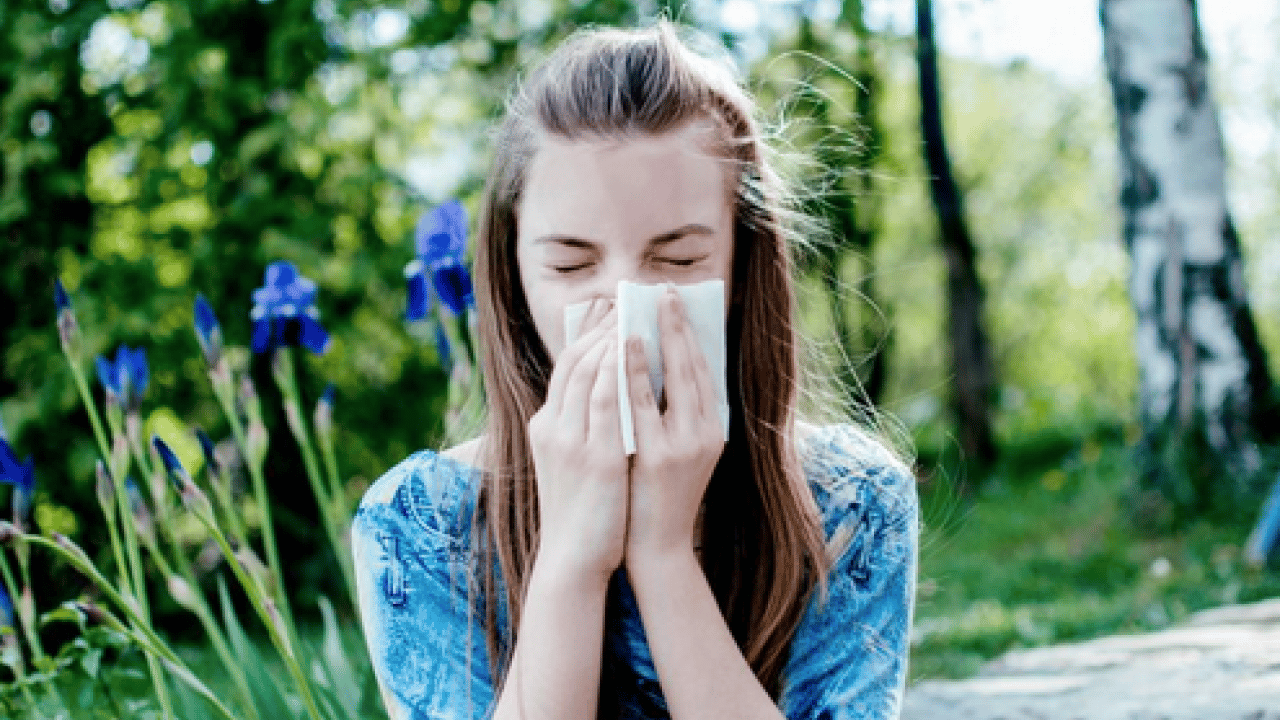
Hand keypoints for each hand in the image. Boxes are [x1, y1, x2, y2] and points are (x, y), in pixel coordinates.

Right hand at [527, 299, 628, 586]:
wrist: (574, 559)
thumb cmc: (581, 512)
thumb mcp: (570, 460)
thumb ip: (581, 426)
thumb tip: (609, 391)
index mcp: (545, 426)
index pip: (565, 366)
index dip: (586, 333)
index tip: (608, 309)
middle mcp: (552, 427)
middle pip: (575, 360)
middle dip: (601, 326)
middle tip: (627, 298)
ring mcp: (571, 441)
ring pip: (588, 372)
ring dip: (611, 338)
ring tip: (635, 312)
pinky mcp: (594, 457)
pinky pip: (607, 399)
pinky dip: (617, 368)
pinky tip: (634, 348)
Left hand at [624, 288, 725, 561]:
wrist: (656, 548)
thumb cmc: (659, 496)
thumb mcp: (679, 451)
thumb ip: (675, 414)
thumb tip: (659, 365)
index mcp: (714, 430)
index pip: (705, 370)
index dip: (691, 334)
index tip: (677, 303)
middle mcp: (706, 434)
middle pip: (694, 366)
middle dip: (679, 325)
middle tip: (665, 291)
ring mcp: (683, 446)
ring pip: (673, 379)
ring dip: (659, 338)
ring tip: (645, 306)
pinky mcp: (657, 457)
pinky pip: (642, 403)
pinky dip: (633, 370)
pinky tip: (622, 345)